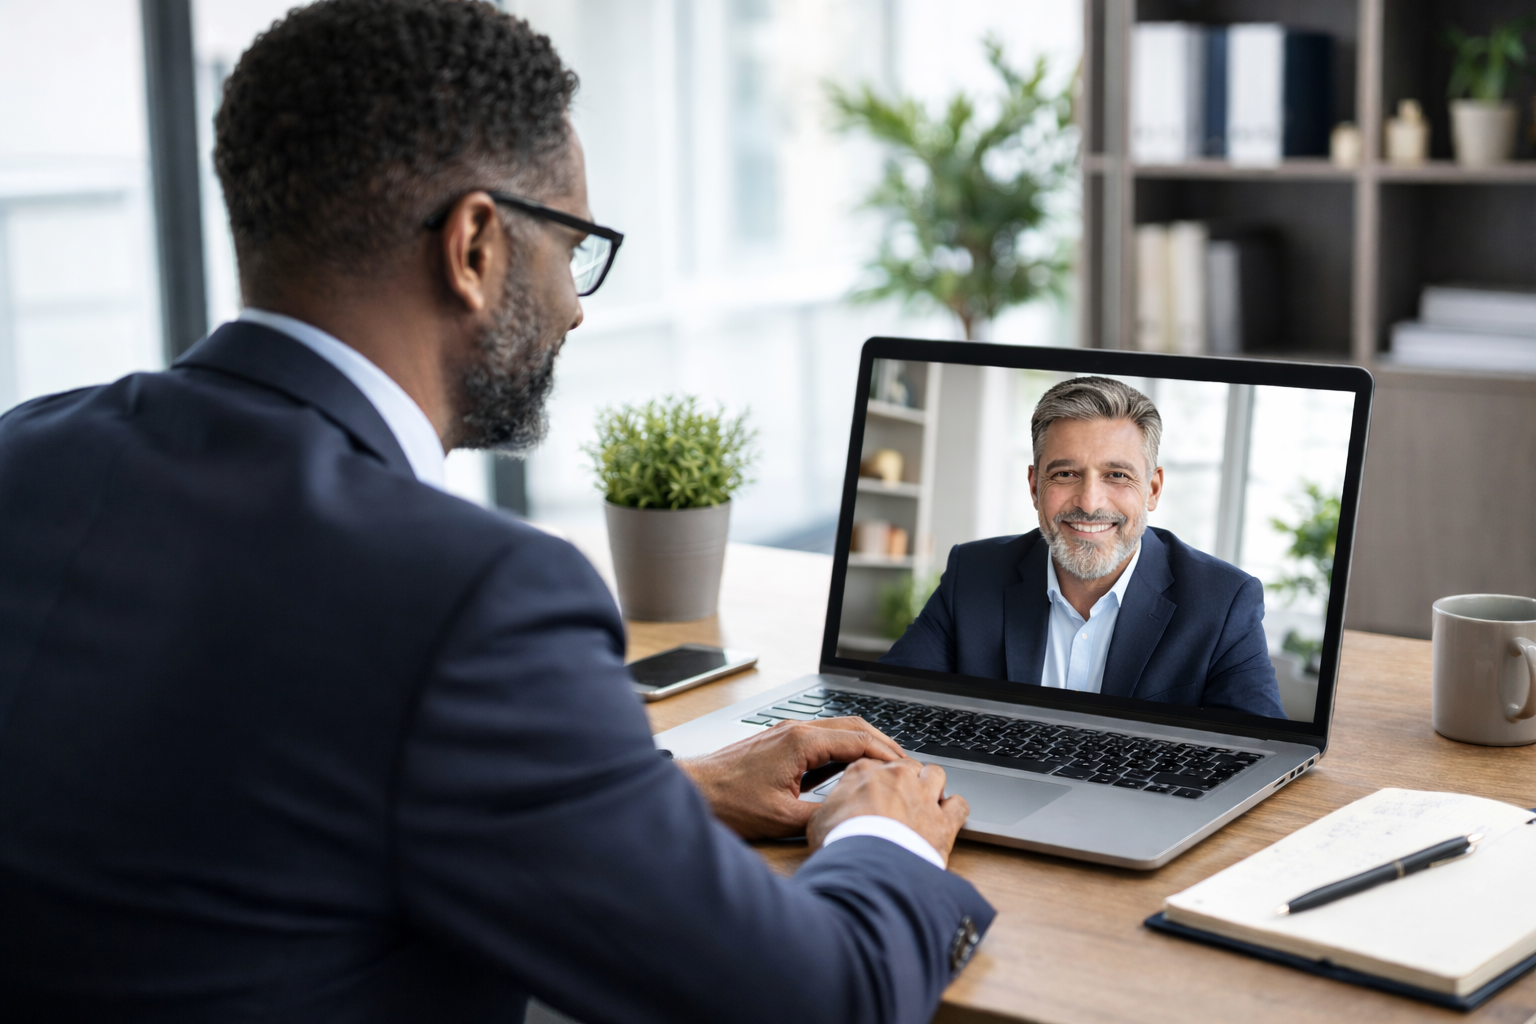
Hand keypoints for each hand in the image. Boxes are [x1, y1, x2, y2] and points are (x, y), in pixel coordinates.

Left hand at [679, 718, 903, 839]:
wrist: (693, 791)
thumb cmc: (729, 802)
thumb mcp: (781, 818)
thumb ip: (821, 814)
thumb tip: (851, 817)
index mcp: (801, 742)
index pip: (859, 740)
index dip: (888, 755)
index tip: (907, 770)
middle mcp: (796, 730)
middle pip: (854, 726)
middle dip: (884, 744)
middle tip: (906, 765)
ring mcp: (787, 733)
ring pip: (838, 729)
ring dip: (864, 744)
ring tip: (886, 766)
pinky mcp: (780, 741)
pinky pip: (822, 737)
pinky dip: (844, 748)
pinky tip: (851, 767)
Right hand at [807, 758, 968, 864]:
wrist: (866, 868)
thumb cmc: (839, 844)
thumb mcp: (819, 821)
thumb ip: (832, 807)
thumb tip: (832, 811)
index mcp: (864, 772)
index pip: (875, 764)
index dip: (876, 780)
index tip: (875, 792)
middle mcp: (896, 777)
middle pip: (907, 766)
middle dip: (906, 780)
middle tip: (900, 800)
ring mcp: (923, 796)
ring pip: (936, 775)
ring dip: (933, 786)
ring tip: (926, 803)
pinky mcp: (944, 821)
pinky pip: (959, 805)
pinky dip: (955, 810)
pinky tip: (948, 819)